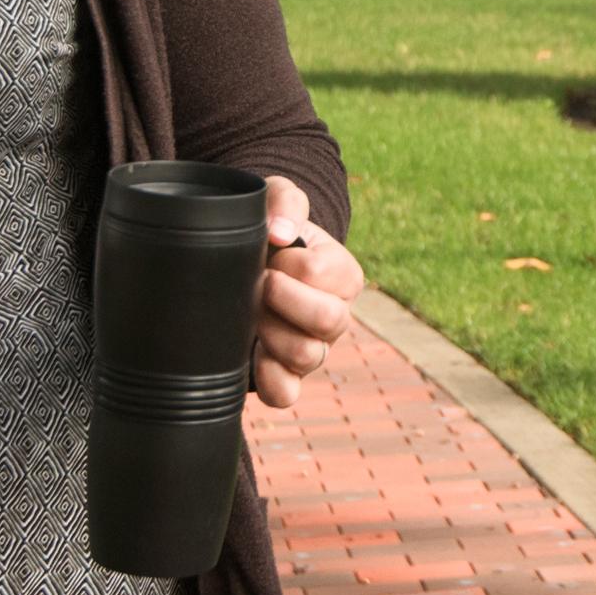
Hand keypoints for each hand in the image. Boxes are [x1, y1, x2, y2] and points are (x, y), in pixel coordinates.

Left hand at [250, 177, 363, 411]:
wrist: (252, 263)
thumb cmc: (271, 231)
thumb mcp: (279, 201)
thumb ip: (285, 201)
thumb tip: (279, 232)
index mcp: (343, 274)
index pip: (326, 273)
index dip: (291, 262)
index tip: (272, 252)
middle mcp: (335, 316)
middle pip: (329, 321)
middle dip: (284, 299)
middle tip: (261, 283)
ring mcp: (314, 349)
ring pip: (309, 357)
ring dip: (273, 333)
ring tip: (253, 314)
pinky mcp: (286, 375)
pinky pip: (286, 393)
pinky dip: (270, 378)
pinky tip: (254, 353)